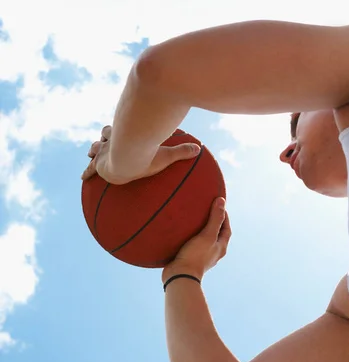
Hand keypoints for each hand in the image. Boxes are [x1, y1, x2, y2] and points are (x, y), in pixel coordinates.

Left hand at [81, 125, 200, 183]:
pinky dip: (87, 173)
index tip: (114, 131)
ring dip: (93, 151)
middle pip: (105, 136)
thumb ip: (181, 152)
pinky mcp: (99, 166)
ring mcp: (104, 153)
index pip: (121, 130)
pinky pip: (91, 169)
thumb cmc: (148, 154)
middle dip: (103, 138)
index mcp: (126, 136)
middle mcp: (113, 141)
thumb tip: (199, 148)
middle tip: (100, 142)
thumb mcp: (166, 154)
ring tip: (90, 155)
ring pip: (95, 148)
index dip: (117, 131)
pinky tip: (82, 178)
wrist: (130, 157)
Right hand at [162, 197, 231, 282]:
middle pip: (217, 234)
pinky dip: (191, 237)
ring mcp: (202, 256)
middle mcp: (214, 252)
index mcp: (221, 247)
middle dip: (213, 222)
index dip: (224, 216)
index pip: (226, 229)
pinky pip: (194, 245)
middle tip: (206, 210)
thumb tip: (222, 201)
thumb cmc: (196, 255)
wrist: (180, 276)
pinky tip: (183, 233)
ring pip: (205, 240)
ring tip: (194, 219)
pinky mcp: (191, 259)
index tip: (218, 205)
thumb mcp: (207, 235)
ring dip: (201, 230)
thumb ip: (215, 218)